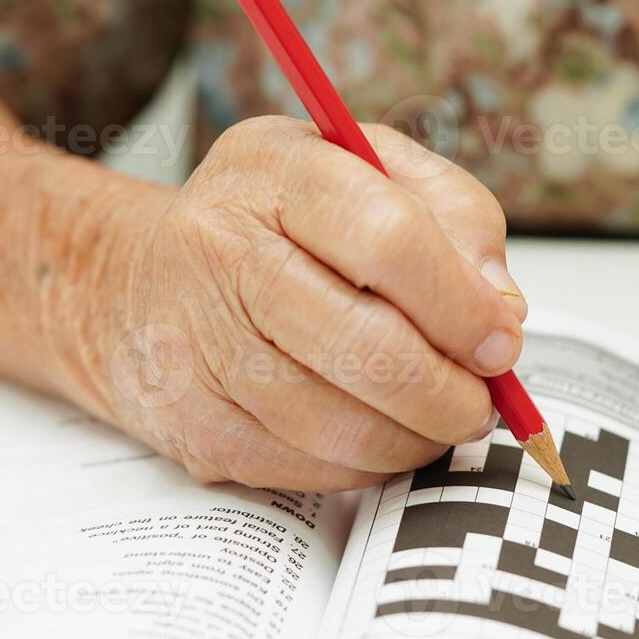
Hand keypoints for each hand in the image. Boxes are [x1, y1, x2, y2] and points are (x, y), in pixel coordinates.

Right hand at [49, 116, 526, 490]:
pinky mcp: (194, 424)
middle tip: (482, 403)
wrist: (137, 284)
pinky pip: (311, 470)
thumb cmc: (276, 224)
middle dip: (450, 393)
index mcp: (276, 169)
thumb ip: (454, 218)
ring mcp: (199, 344)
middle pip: (370, 348)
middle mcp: (222, 249)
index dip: (462, 305)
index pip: (389, 239)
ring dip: (417, 439)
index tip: (501, 342)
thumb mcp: (369, 173)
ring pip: (343, 427)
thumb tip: (502, 309)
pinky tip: (378, 433)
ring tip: (438, 419)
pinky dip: (367, 464)